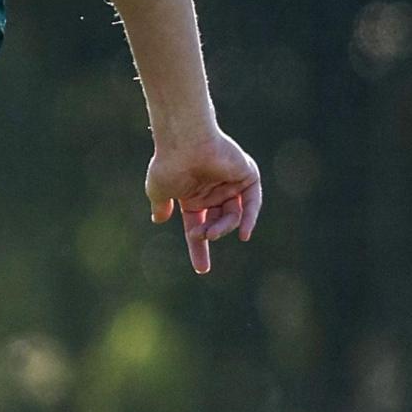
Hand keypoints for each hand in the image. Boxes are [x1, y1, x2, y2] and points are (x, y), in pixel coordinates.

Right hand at [147, 127, 262, 273]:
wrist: (184, 142)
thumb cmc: (168, 165)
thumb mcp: (158, 191)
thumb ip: (160, 206)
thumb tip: (159, 219)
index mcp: (191, 197)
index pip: (196, 227)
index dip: (198, 248)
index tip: (202, 269)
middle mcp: (212, 192)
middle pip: (217, 223)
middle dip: (210, 234)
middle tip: (202, 235)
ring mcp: (230, 184)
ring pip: (234, 215)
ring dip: (224, 227)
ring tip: (211, 230)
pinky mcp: (246, 175)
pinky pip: (253, 201)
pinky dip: (250, 218)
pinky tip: (244, 234)